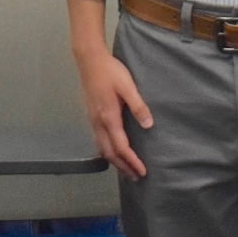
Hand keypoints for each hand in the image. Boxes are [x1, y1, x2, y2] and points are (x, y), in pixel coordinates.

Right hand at [76, 47, 150, 179]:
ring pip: (101, 148)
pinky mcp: (91, 115)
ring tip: (125, 169)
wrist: (89, 60)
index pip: (121, 147)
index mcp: (109, 117)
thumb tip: (148, 126)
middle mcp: (98, 123)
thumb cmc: (110, 71)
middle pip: (109, 153)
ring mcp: (92, 120)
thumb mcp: (128, 86)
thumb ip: (138, 106)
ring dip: (114, 161)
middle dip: (123, 167)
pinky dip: (106, 151)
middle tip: (136, 177)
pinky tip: (112, 150)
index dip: (132, 161)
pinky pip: (98, 140)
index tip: (142, 171)